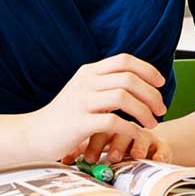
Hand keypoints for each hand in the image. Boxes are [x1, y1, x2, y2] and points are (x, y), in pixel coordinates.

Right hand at [21, 55, 166, 164]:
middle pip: (129, 78)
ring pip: (123, 97)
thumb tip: (137, 81)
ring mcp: (81, 102)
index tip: (161, 83)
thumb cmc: (63, 116)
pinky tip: (136, 135)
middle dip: (151, 94)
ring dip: (144, 111)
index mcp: (88, 72)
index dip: (147, 69)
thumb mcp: (83, 91)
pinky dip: (130, 128)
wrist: (33, 135)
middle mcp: (85, 82)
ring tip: (152, 123)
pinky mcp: (79, 123)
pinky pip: (113, 121)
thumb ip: (104, 84)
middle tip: (161, 109)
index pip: (124, 60)